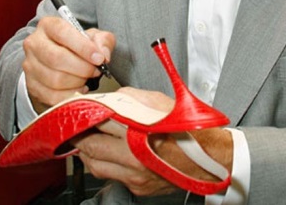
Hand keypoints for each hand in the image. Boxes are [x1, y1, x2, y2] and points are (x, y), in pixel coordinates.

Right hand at [22, 16, 115, 112]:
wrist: (60, 59)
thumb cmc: (77, 45)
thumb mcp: (93, 37)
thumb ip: (103, 41)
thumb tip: (103, 55)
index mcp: (49, 25)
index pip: (63, 33)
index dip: (84, 47)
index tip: (99, 58)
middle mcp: (34, 43)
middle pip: (57, 58)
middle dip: (82, 67)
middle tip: (96, 70)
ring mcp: (29, 65)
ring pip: (55, 79)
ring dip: (78, 82)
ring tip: (88, 78)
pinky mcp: (31, 85)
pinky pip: (52, 96)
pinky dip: (70, 95)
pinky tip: (80, 88)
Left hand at [74, 87, 232, 197]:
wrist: (209, 157)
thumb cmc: (189, 128)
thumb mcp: (160, 102)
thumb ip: (131, 99)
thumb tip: (108, 98)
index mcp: (139, 132)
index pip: (100, 121)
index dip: (85, 113)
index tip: (78, 107)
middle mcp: (134, 158)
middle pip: (91, 146)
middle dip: (80, 134)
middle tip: (76, 124)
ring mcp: (134, 176)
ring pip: (95, 166)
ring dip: (87, 151)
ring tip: (87, 137)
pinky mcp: (137, 187)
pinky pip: (109, 176)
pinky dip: (102, 163)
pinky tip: (105, 152)